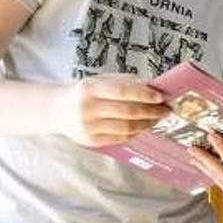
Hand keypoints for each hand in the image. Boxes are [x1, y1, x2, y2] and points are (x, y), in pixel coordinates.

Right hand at [54, 75, 170, 146]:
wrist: (57, 110)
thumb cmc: (86, 93)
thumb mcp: (101, 81)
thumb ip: (126, 82)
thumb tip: (155, 86)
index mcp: (90, 88)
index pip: (121, 91)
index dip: (143, 95)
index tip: (160, 97)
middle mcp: (87, 108)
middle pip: (127, 112)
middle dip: (151, 111)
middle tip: (166, 109)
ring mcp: (88, 127)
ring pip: (125, 127)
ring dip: (146, 124)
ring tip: (157, 118)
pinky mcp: (90, 141)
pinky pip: (119, 138)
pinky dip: (135, 132)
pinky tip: (143, 126)